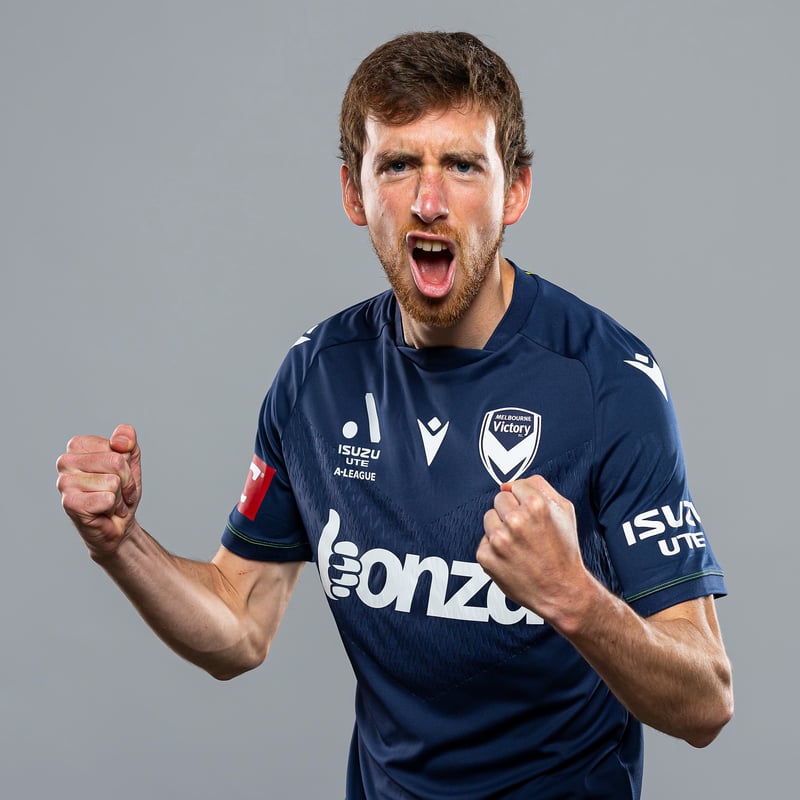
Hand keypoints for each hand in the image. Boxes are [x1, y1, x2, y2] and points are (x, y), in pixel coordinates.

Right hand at [56, 423, 141, 559]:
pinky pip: (108, 498)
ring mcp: (64, 483)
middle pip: (117, 462)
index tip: (119, 475)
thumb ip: (128, 440)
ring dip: (119, 496)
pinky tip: (103, 512)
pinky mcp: (69, 503)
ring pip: (113, 481)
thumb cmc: (120, 491)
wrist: (118, 525)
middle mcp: (65, 461)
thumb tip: (120, 440)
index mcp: (78, 445)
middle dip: (125, 481)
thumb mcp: (130, 460)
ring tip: (109, 502)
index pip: (118, 445)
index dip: (127, 463)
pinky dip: (113, 507)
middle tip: (115, 491)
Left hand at [477, 475, 588, 625]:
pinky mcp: (487, 557)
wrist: (561, 591)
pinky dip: (494, 549)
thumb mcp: (564, 511)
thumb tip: (509, 483)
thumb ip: (540, 487)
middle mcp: (515, 520)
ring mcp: (499, 540)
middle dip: (511, 512)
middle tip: (526, 532)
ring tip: (519, 545)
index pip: (515, 486)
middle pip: (500, 499)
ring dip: (501, 529)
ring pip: (489, 518)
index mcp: (535, 505)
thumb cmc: (564, 551)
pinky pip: (484, 542)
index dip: (524, 500)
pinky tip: (511, 559)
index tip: (532, 514)